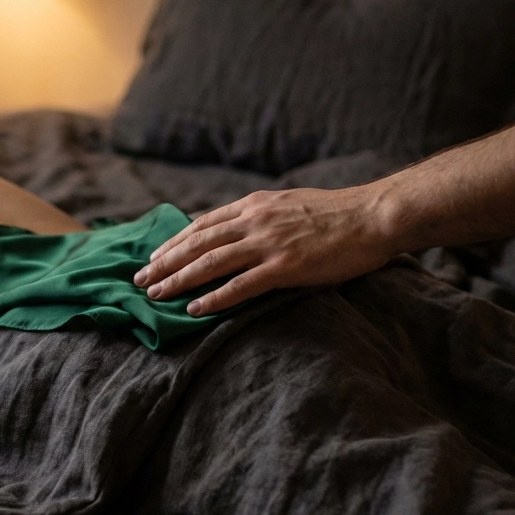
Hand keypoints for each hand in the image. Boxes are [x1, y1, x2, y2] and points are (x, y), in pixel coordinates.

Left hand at [133, 186, 396, 315]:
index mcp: (254, 205)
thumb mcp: (289, 204)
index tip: (154, 255)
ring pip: (210, 263)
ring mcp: (268, 244)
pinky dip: (214, 298)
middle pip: (197, 243)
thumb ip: (260, 215)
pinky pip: (240, 286)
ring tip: (155, 295)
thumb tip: (237, 228)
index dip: (174, 241)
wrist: (374, 215)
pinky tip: (194, 310)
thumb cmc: (337, 213)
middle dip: (164, 262)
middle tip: (140, 279)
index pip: (202, 224)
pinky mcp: (285, 267)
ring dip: (178, 280)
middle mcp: (254, 221)